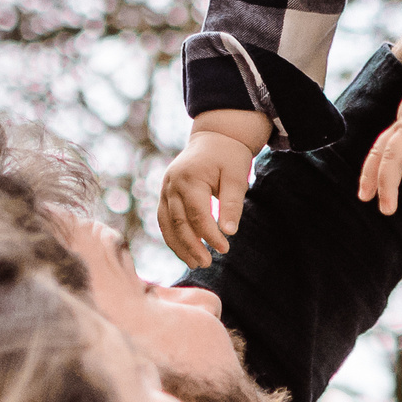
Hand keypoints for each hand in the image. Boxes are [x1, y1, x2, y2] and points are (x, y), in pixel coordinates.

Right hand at [158, 130, 256, 261]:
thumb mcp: (237, 177)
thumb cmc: (228, 157)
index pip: (197, 214)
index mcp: (189, 178)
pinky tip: (184, 250)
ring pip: (167, 224)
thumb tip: (229, 232)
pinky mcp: (164, 194)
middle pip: (178, 222)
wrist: (214, 138)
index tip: (224, 249)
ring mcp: (165, 189)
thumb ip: (231, 204)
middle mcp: (172, 184)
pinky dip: (172, 236)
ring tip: (194, 263)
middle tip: (206, 263)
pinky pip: (164, 220)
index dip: (209, 235)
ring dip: (179, 246)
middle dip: (192, 246)